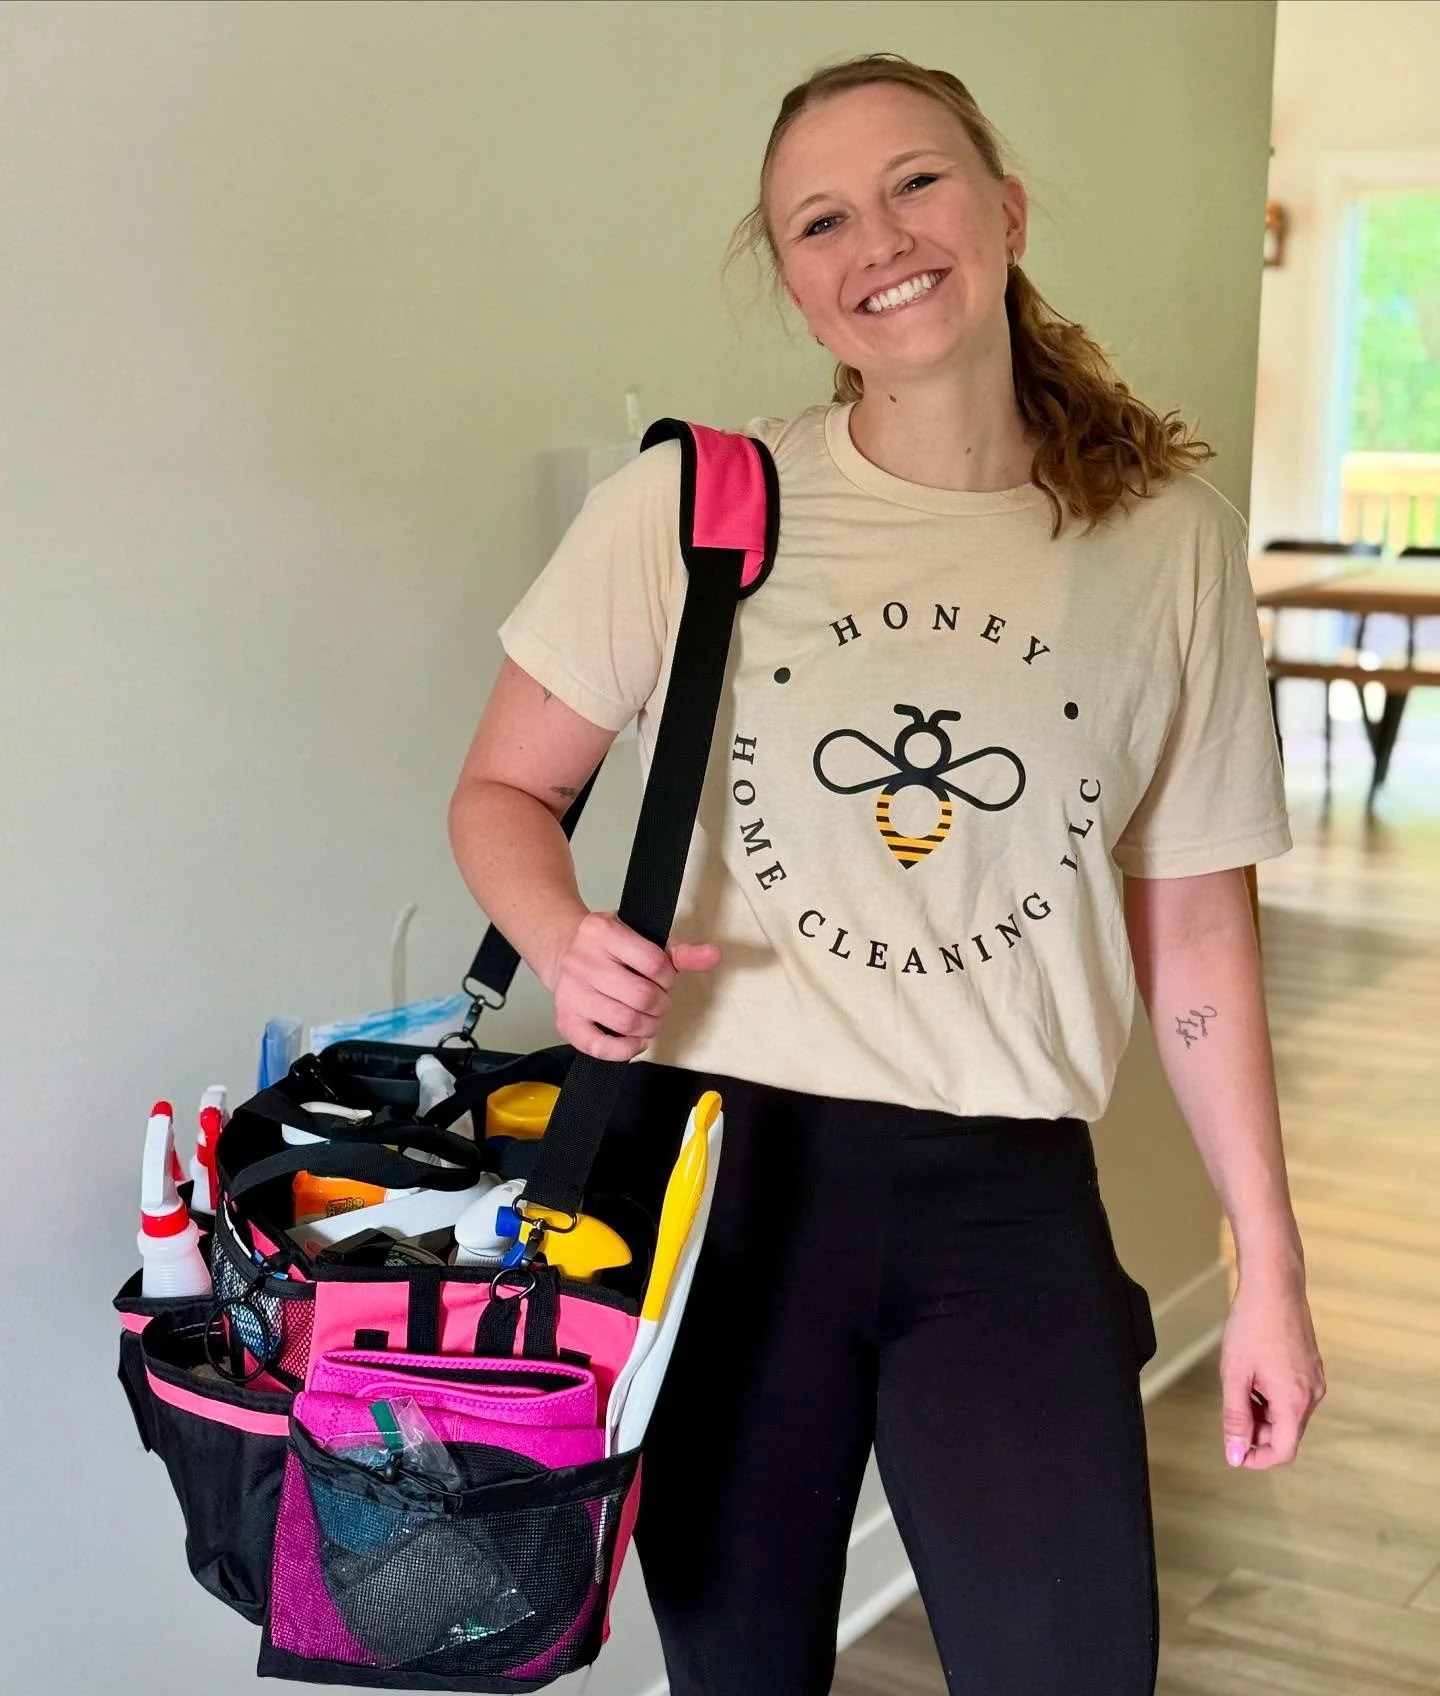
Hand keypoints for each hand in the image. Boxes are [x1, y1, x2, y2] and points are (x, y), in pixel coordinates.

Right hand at [550, 910, 720, 1061]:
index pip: (654, 962)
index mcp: (602, 932)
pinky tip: (634, 1040)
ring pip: (625, 1022)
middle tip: (658, 1002)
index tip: (664, 979)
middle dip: (661, 1004)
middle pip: (642, 996)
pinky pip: (599, 1047)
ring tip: (648, 1019)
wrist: (563, 950)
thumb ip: (679, 952)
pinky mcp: (565, 1020)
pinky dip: (624, 1050)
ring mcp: (571, 993)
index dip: (669, 977)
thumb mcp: (642, 938)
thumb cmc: (609, 947)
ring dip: (648, 1027)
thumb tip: (714, 955)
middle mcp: (582, 961)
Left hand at [1219, 1260, 1325, 1469]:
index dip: (1258, 1458)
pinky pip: (1293, 1396)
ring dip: (1263, 1414)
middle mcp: (1312, 1395)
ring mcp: (1315, 1380)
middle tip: (1231, 1412)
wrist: (1274, 1285)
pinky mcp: (1312, 1367)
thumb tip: (1235, 1454)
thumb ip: (1235, 1418)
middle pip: (1286, 1434)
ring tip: (1239, 1387)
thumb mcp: (1234, 1374)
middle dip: (1258, 1433)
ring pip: (1289, 1415)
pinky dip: (1272, 1398)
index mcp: (1294, 1401)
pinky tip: (1253, 1376)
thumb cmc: (1251, 1325)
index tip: (1235, 1451)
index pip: (1283, 1451)